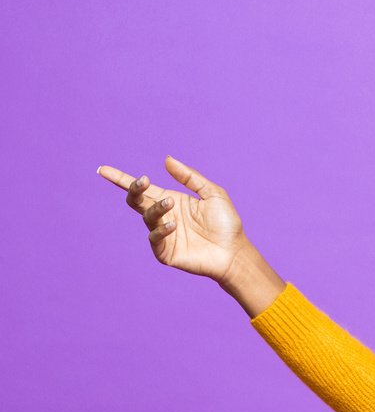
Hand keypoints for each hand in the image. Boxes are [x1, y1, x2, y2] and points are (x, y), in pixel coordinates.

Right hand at [97, 156, 247, 281]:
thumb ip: (190, 177)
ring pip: (147, 217)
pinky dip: (161, 230)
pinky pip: (154, 238)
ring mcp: (163, 234)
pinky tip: (173, 225)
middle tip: (144, 182)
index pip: (142, 189)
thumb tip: (167, 159)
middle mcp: (163, 216)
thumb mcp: (212, 194)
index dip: (121, 179)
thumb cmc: (226, 224)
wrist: (235, 252)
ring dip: (156, 208)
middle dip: (134, 189)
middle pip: (136, 201)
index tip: (103, 170)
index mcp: (170, 201)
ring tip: (172, 203)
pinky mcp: (165, 252)